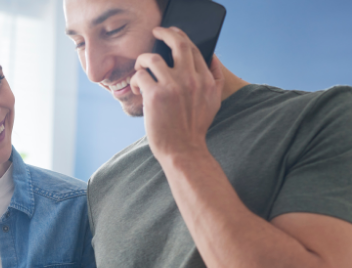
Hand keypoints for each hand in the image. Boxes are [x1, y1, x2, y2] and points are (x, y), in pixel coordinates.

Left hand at [129, 27, 223, 161]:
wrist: (183, 150)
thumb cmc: (194, 128)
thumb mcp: (214, 101)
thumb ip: (215, 78)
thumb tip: (212, 57)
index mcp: (205, 79)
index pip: (193, 48)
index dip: (180, 37)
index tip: (171, 33)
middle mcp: (191, 79)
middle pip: (177, 43)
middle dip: (164, 33)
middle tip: (156, 32)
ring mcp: (173, 86)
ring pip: (152, 58)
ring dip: (143, 60)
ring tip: (140, 69)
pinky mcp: (155, 95)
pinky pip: (141, 75)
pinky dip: (136, 80)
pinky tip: (138, 89)